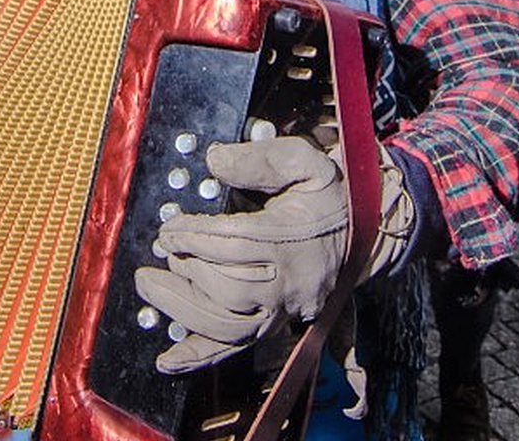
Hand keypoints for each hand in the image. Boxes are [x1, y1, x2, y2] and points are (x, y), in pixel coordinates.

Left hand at [133, 137, 412, 373]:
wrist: (367, 233)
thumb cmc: (330, 195)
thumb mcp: (306, 162)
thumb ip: (262, 159)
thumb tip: (214, 160)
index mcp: (295, 239)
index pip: (238, 243)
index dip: (196, 236)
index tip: (169, 229)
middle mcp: (290, 283)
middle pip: (230, 289)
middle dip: (189, 270)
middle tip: (163, 250)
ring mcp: (284, 310)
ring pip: (229, 326)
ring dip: (183, 310)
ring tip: (150, 286)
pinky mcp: (278, 325)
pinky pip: (237, 349)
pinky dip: (199, 357)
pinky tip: (168, 359)